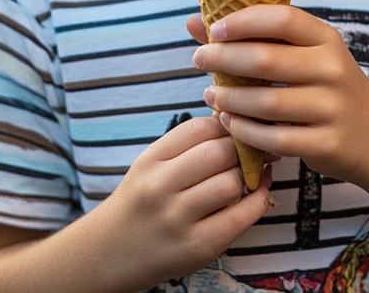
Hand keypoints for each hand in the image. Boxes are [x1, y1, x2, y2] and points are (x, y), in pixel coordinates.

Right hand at [99, 115, 272, 289]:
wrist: (110, 254)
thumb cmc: (141, 202)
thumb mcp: (151, 165)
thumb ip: (187, 143)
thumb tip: (230, 115)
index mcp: (150, 161)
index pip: (199, 127)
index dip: (224, 124)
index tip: (234, 130)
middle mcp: (160, 187)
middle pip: (218, 152)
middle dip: (241, 149)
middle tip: (249, 151)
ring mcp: (177, 219)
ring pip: (230, 183)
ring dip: (248, 177)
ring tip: (249, 175)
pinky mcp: (197, 247)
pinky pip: (240, 217)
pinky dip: (258, 201)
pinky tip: (258, 193)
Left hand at [188, 5, 368, 185]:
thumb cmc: (327, 88)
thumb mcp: (304, 57)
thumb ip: (253, 39)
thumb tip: (193, 22)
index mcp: (326, 39)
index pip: (282, 19)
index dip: (243, 21)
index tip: (214, 30)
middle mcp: (333, 69)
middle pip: (267, 60)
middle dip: (224, 59)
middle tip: (199, 60)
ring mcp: (332, 108)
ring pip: (266, 102)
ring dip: (230, 99)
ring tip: (210, 96)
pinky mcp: (326, 143)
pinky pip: (274, 138)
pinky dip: (244, 131)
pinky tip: (229, 123)